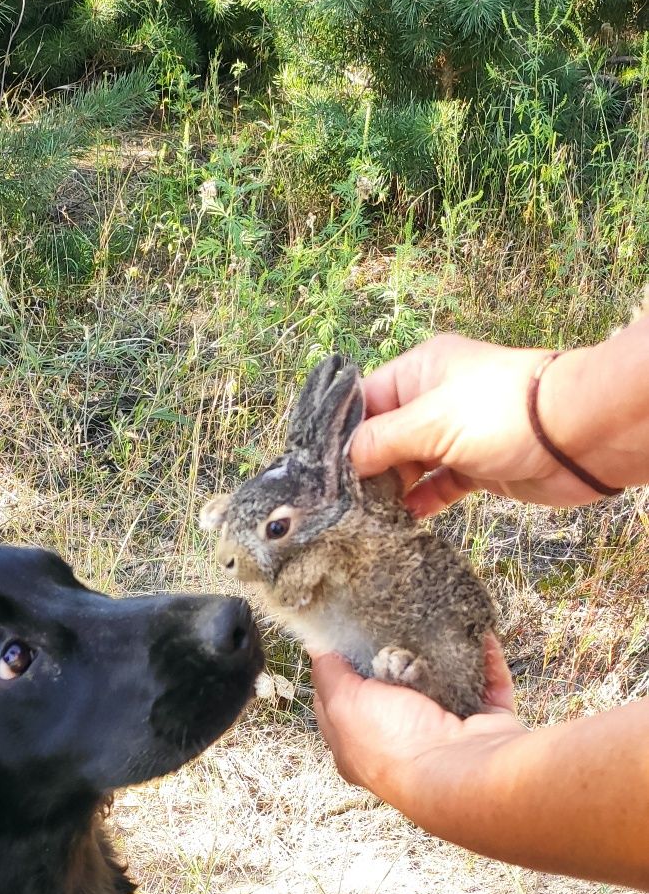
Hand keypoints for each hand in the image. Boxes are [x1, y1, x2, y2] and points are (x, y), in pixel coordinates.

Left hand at [311, 637, 522, 812]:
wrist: (461, 771)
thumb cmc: (397, 747)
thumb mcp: (344, 703)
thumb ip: (329, 674)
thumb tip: (317, 647)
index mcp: (360, 744)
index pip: (343, 699)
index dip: (341, 667)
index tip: (347, 633)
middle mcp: (403, 740)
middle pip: (396, 687)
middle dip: (398, 655)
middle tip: (397, 624)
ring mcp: (446, 733)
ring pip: (444, 682)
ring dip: (444, 654)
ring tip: (438, 623)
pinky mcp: (484, 724)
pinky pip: (488, 683)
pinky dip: (486, 659)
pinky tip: (480, 635)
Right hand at [349, 334, 600, 515]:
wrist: (575, 436)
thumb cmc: (503, 412)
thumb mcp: (429, 421)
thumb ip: (380, 441)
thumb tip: (342, 463)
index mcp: (419, 372)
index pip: (363, 401)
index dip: (340, 434)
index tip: (317, 471)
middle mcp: (433, 400)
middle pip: (383, 436)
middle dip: (363, 467)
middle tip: (337, 503)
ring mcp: (455, 434)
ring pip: (408, 464)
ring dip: (389, 490)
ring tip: (364, 518)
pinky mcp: (475, 467)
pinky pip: (436, 486)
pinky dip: (420, 503)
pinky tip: (401, 522)